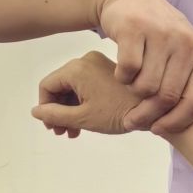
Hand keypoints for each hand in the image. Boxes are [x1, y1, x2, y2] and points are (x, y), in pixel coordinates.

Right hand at [31, 50, 151, 136]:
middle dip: (58, 111)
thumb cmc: (119, 113)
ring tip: (73, 131)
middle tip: (62, 132)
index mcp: (76, 68)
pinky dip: (83, 102)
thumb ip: (55, 115)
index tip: (51, 126)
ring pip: (74, 87)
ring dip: (70, 109)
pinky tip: (85, 121)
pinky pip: (88, 85)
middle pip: (60, 86)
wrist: (156, 110)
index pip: (47, 86)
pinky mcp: (110, 70)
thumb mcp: (83, 118)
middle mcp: (86, 60)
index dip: (45, 108)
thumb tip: (36, 112)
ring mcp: (99, 64)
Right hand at [92, 0, 192, 134]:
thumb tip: (184, 124)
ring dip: (133, 94)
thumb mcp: (181, 56)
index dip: (177, 122)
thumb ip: (186, 84)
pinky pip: (127, 70)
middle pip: (167, 98)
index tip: (159, 130)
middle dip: (147, 115)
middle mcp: (186, 44)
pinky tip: (120, 72)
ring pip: (146, 87)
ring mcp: (161, 34)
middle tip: (133, 119)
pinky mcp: (134, 28)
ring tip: (130, 87)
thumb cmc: (158, 36)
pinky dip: (121, 78)